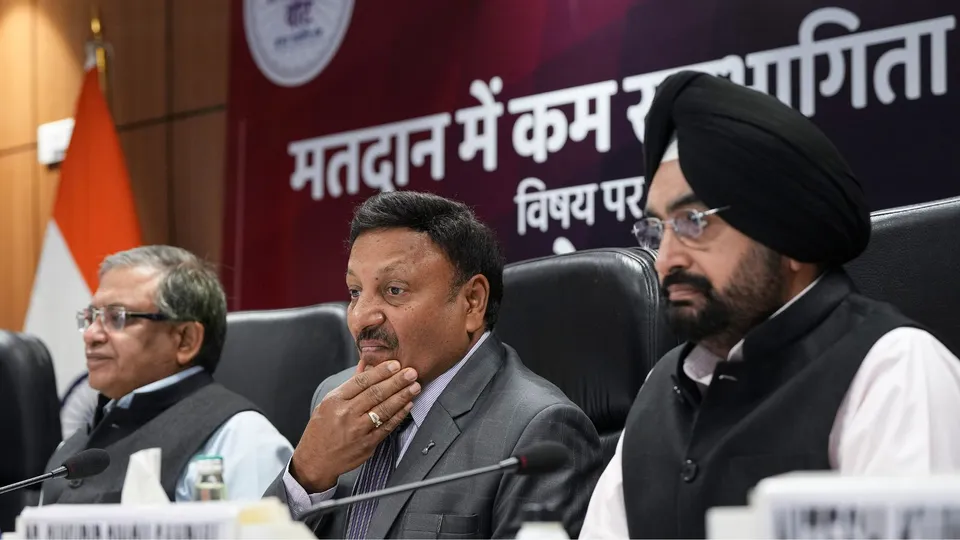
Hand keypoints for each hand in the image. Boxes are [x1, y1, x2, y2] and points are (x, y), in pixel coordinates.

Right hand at [290, 360, 419, 492]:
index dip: (381, 372)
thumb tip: (365, 365)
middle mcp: (346, 414)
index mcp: (335, 400)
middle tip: (411, 372)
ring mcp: (357, 430)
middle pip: (375, 394)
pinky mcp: (367, 444)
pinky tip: (408, 405)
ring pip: (384, 409)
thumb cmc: (321, 429)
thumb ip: (350, 384)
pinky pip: (386, 427)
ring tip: (414, 387)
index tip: (395, 364)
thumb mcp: (329, 402)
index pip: (361, 381)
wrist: (315, 460)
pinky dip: (399, 415)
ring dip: (402, 397)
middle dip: (396, 381)